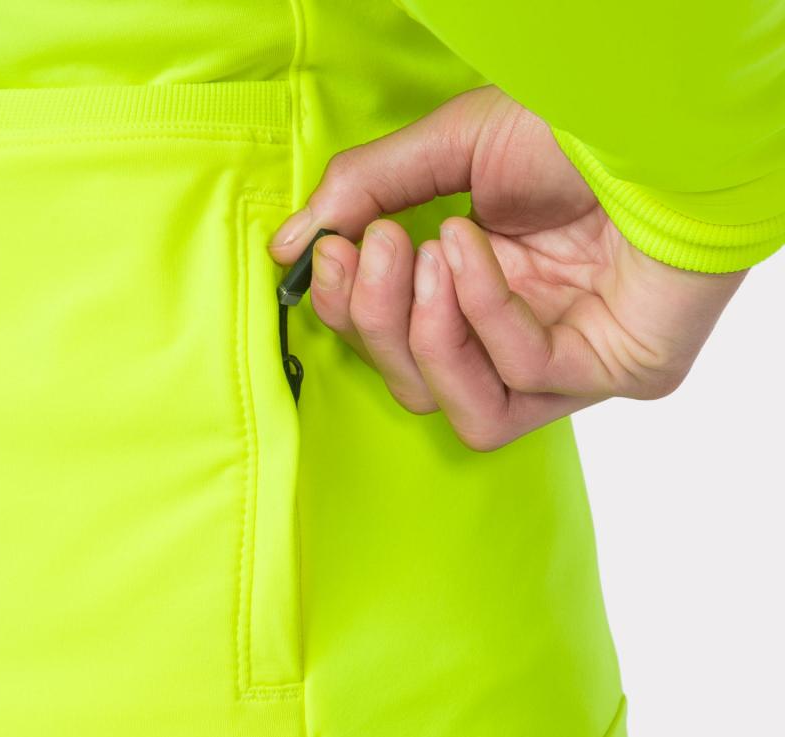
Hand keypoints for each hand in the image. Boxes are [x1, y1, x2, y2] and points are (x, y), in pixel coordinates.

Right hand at [267, 85, 747, 449]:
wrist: (664, 112)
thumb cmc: (576, 125)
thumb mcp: (445, 149)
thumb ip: (363, 192)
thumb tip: (287, 247)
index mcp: (482, 290)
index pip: (391, 343)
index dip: (345, 311)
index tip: (324, 253)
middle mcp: (521, 337)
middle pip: (410, 383)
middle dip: (373, 318)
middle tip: (374, 244)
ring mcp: (568, 366)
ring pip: (452, 408)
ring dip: (421, 332)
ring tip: (428, 250)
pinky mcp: (610, 374)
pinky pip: (513, 383)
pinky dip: (480, 314)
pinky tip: (478, 248)